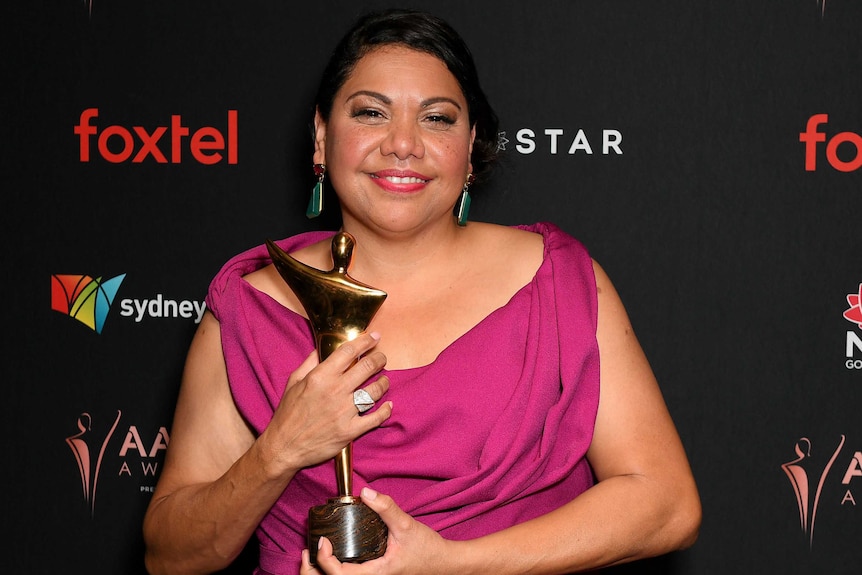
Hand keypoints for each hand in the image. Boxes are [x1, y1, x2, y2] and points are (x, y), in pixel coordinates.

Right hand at [261, 332, 391, 473]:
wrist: (284, 446)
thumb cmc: (288, 413)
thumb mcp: (294, 382)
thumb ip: (309, 362)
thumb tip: (321, 348)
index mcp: (320, 376)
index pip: (349, 351)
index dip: (365, 341)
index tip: (374, 337)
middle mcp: (335, 391)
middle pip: (368, 366)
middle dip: (379, 358)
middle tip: (381, 358)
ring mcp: (344, 411)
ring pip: (375, 390)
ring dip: (384, 383)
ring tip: (384, 380)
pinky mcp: (350, 431)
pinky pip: (376, 417)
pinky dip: (386, 410)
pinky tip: (388, 405)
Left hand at [303, 488, 453, 574]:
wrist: (444, 564)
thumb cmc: (428, 549)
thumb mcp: (406, 526)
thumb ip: (386, 508)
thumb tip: (366, 492)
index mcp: (376, 574)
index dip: (325, 560)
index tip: (322, 540)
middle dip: (316, 569)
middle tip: (311, 548)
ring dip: (325, 570)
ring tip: (318, 551)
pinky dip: (336, 569)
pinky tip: (334, 555)